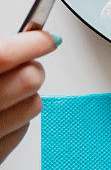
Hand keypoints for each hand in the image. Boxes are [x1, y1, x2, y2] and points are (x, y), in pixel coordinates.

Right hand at [0, 31, 60, 163]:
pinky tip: (2, 113)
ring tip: (10, 91)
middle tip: (26, 64)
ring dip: (27, 95)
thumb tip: (21, 42)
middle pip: (28, 80)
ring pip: (33, 105)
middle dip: (33, 68)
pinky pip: (22, 130)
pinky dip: (18, 119)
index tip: (46, 39)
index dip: (31, 43)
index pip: (4, 57)